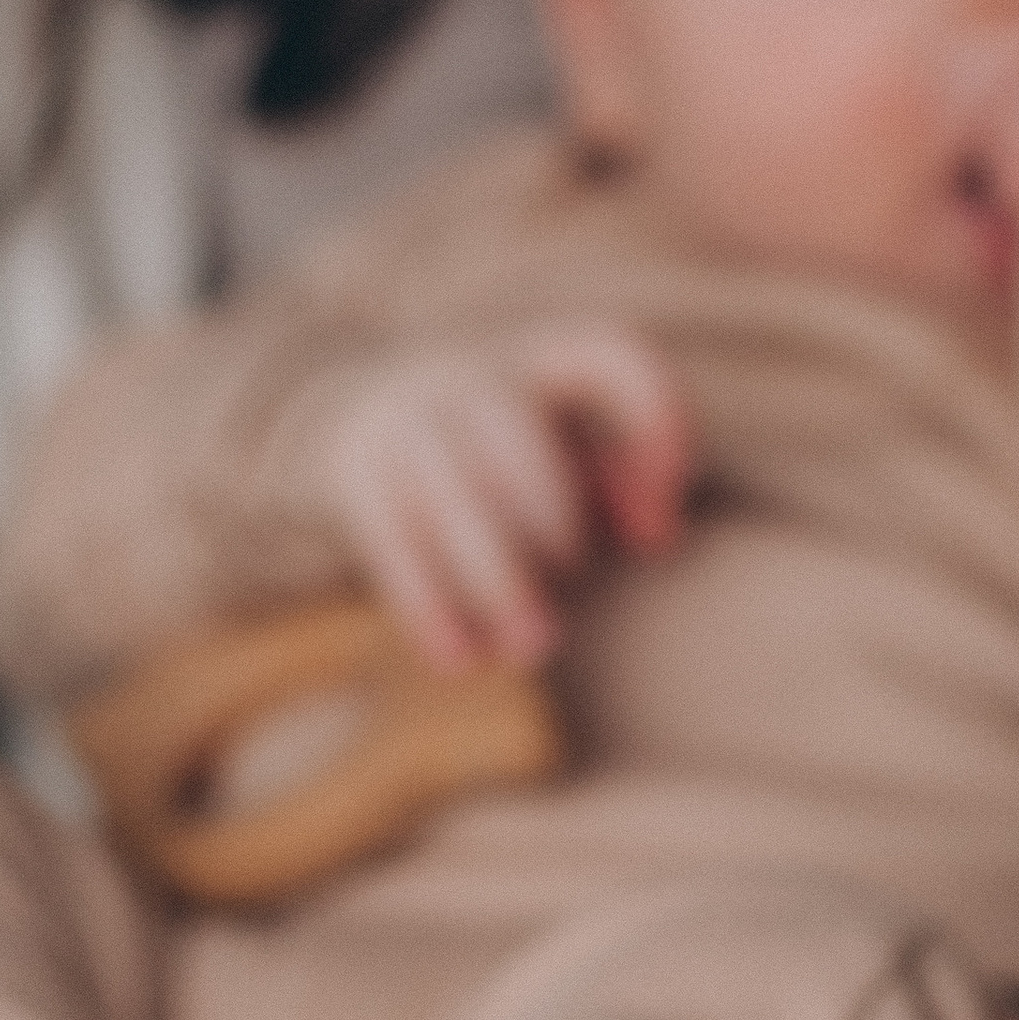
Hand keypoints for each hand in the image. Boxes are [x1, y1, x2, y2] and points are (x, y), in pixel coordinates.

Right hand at [322, 321, 692, 670]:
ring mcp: (409, 421)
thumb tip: (656, 535)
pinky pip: (393, 535)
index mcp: (540, 361)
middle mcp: (471, 379)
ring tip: (526, 652)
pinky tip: (458, 659)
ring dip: (491, 582)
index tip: (659, 530)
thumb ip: (625, 479)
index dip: (655, 427)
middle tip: (572, 619)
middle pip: (516, 452)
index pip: (610, 362)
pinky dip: (426, 600)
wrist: (370, 406)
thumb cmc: (507, 443)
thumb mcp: (569, 442)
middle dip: (550, 538)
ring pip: (449, 499)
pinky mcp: (360, 470)